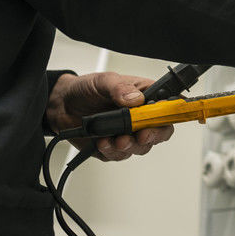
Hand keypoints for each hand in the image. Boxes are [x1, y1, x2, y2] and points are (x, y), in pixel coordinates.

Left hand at [46, 72, 174, 160]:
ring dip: (130, 145)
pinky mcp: (113, 147)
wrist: (62, 105)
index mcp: (146, 97)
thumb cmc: (87, 89)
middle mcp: (140, 117)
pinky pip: (119, 155)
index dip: (172, 114)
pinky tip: (102, 142)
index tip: (164, 119)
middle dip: (152, 136)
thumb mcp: (104, 81)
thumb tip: (135, 99)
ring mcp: (128, 134)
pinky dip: (111, 150)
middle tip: (141, 135)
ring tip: (116, 140)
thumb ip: (119, 88)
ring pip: (141, 147)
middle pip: (160, 132)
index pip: (168, 107)